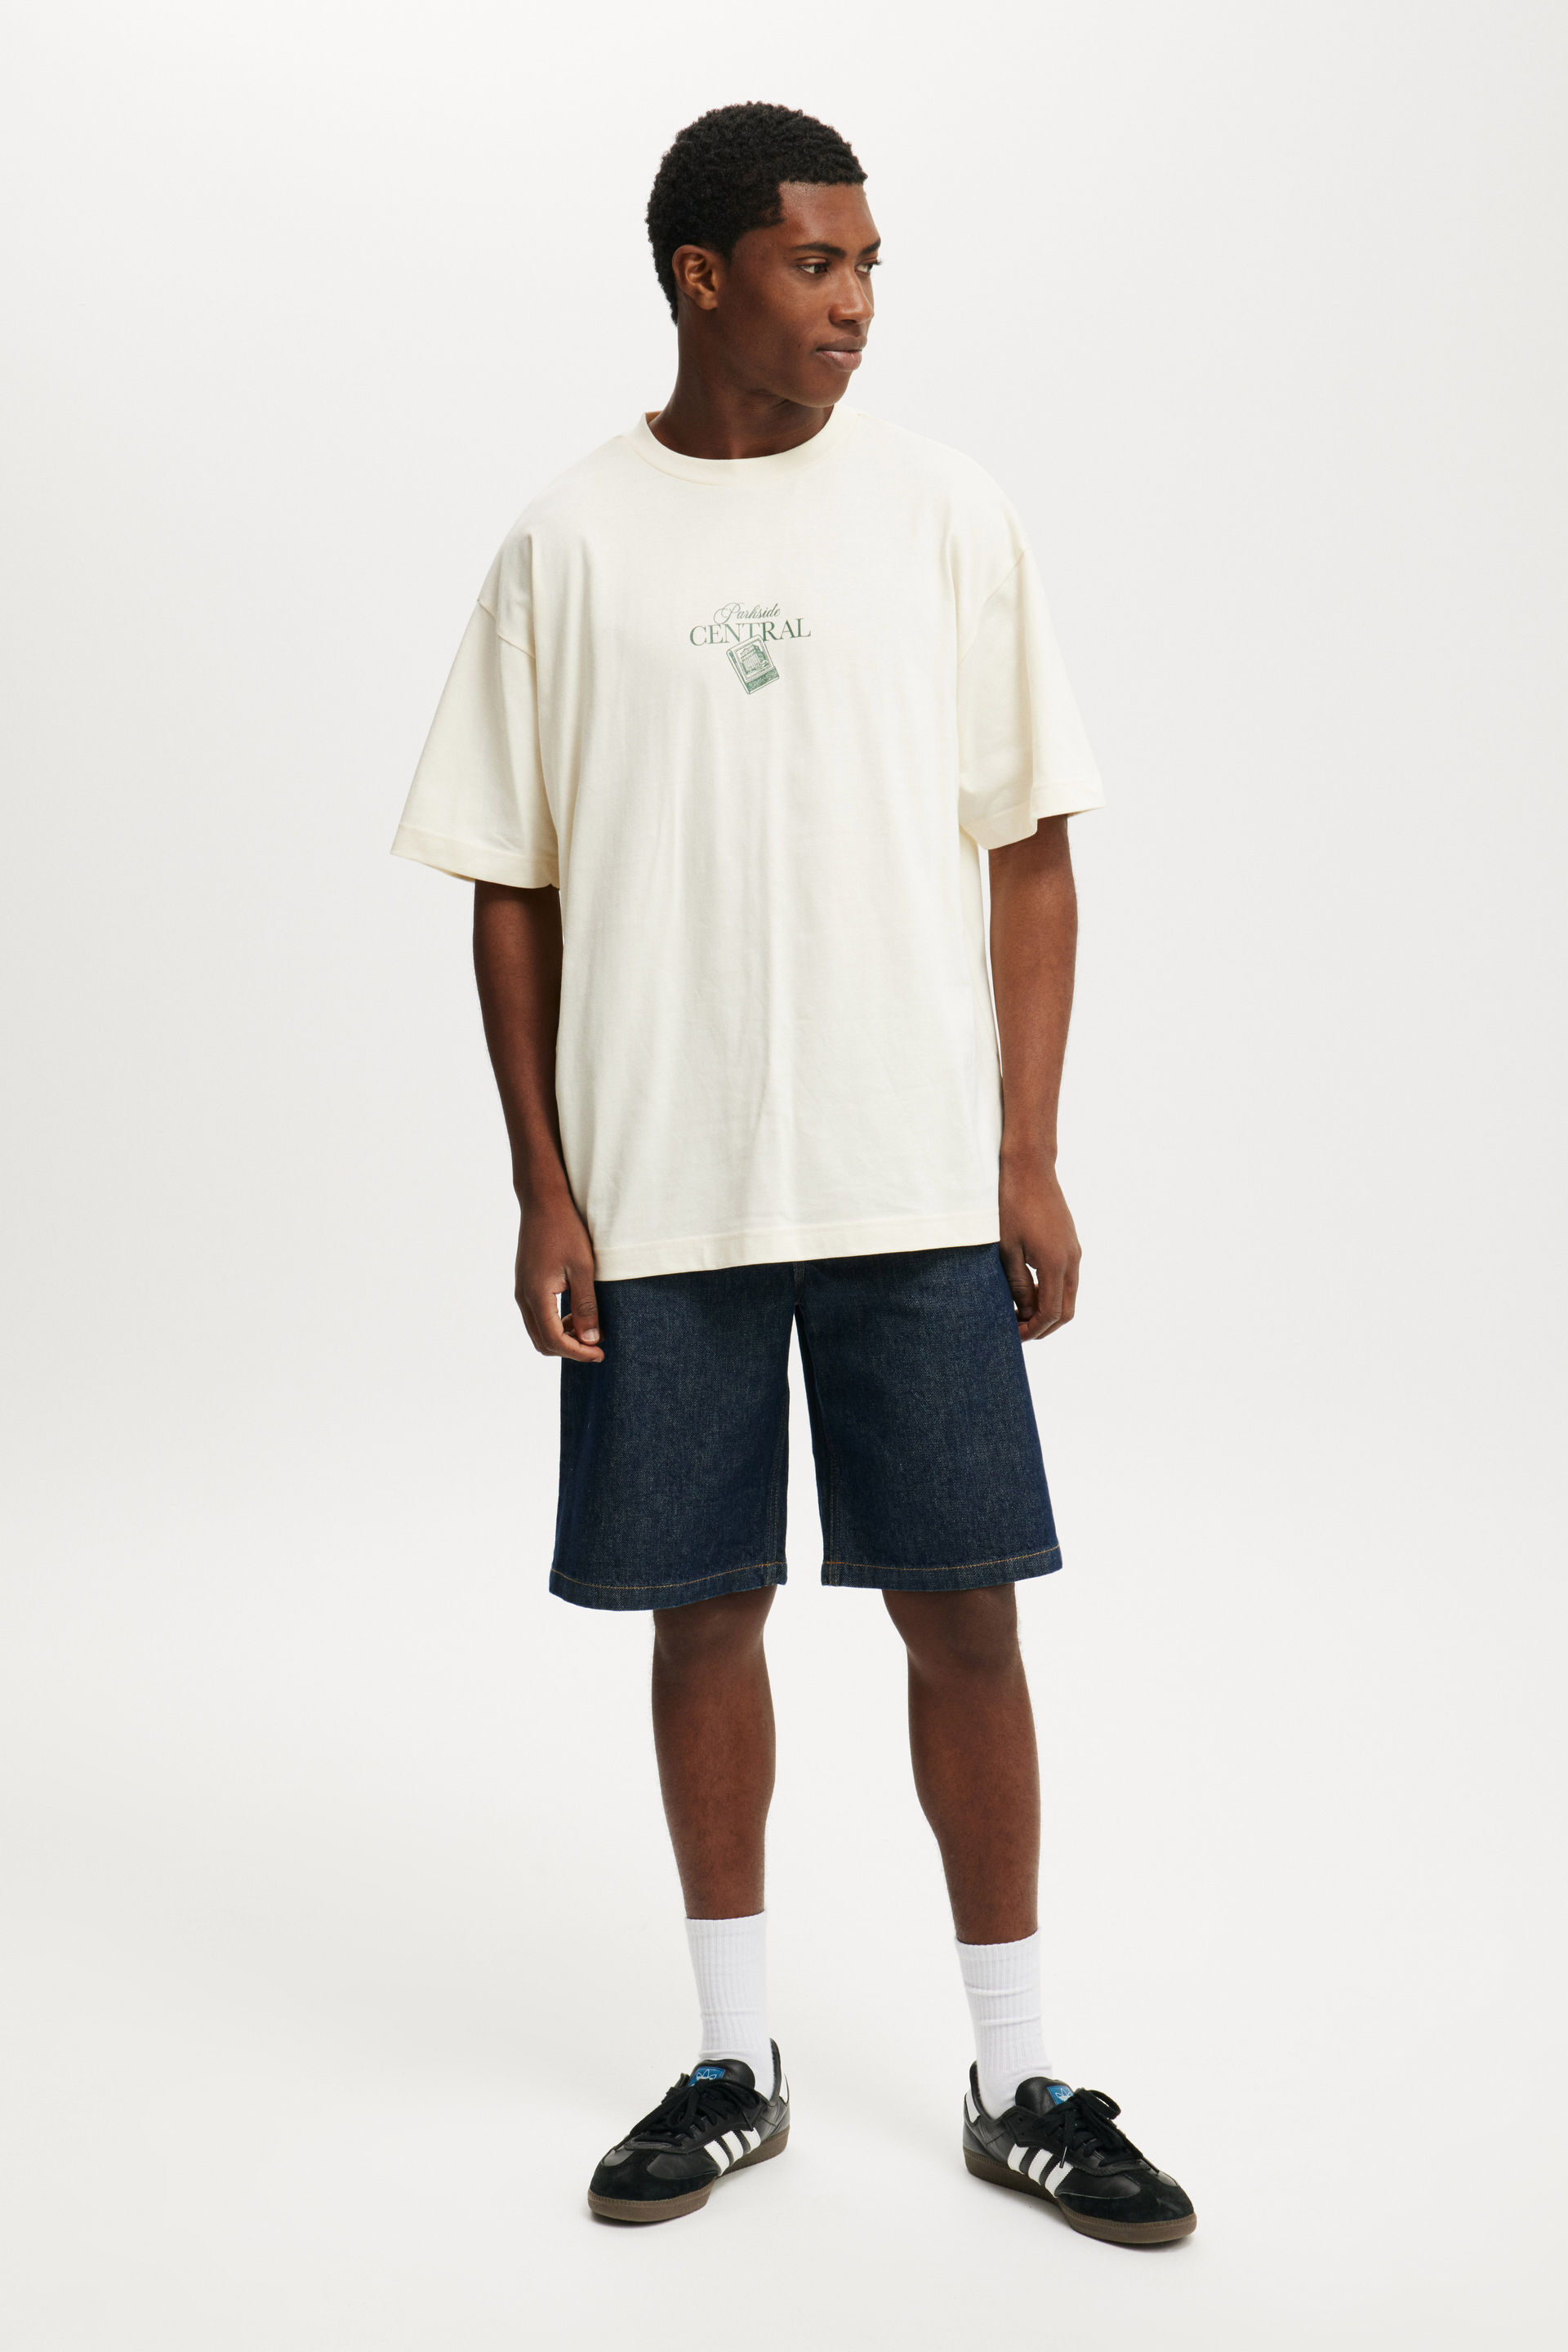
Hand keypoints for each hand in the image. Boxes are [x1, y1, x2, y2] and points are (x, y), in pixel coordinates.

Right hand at [514, 1190, 603, 1362]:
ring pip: (538, 1330)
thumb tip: (590, 1340)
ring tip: (589, 1327)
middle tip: (596, 1346)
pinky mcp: (525, 1284)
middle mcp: (523, 1297)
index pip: (554, 1340)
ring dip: (562, 1337)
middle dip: (569, 1350)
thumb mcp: (583, 1269)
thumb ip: (586, 1305)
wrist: (543, 1202)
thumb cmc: (566, 1231)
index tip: (600, 1353)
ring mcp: (521, 1290)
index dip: (578, 1353)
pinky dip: (555, 1323)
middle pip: (542, 1342)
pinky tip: (576, 1312)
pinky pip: (536, 1316)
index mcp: (536, 1295)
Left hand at [998, 1152, 1080, 1340]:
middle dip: (1044, 1326)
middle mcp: (1072, 1260)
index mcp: (1056, 1264)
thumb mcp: (1008, 1249)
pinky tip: (1029, 1290)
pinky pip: (1067, 1279)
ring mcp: (1074, 1251)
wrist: (1031, 1170)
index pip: (1051, 1312)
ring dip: (1048, 1309)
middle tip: (1019, 1331)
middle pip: (1066, 1310)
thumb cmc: (1013, 1206)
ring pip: (1068, 1295)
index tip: (1015, 1335)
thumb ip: (1018, 1284)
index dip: (1034, 1329)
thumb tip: (1025, 1312)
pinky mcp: (1071, 1243)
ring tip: (1021, 1312)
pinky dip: (1051, 1292)